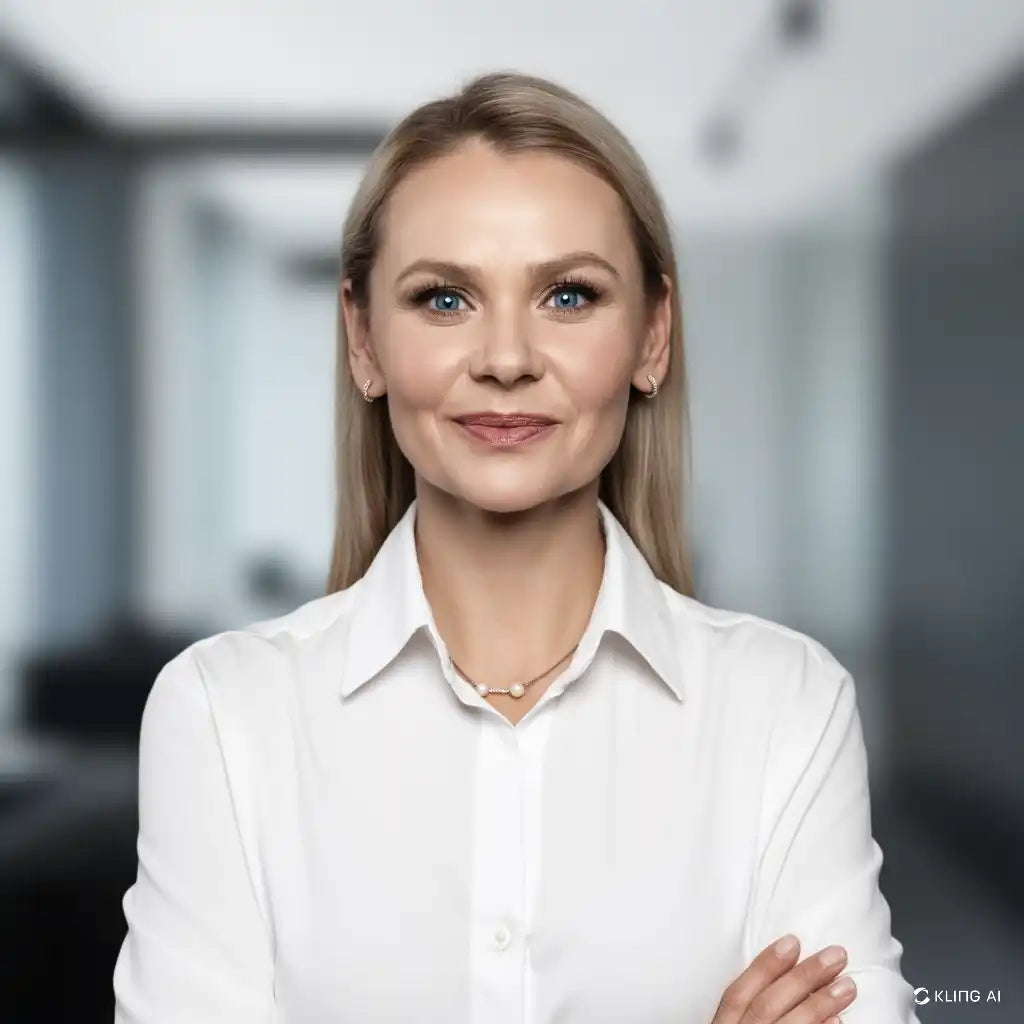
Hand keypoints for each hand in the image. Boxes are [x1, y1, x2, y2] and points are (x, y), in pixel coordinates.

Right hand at [710, 934, 857, 1022]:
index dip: (764, 965)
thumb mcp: (730, 1023)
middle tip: (835, 956)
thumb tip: (780, 970)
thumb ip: (745, 1005)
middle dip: (802, 978)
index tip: (792, 941)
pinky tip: (840, 1021)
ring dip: (820, 1004)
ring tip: (848, 986)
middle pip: (767, 1005)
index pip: (737, 993)